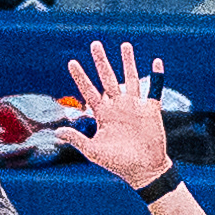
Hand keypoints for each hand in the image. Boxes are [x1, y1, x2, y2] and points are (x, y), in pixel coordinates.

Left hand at [56, 40, 170, 189]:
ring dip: (127, 62)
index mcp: (103, 114)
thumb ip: (77, 139)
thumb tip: (57, 131)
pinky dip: (157, 76)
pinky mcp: (150, 109)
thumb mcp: (94, 152)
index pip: (88, 91)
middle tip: (95, 44)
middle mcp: (117, 106)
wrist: (143, 170)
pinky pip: (154, 89)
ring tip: (125, 45)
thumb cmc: (117, 163)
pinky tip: (156, 62)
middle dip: (101, 62)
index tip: (71, 63)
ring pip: (130, 78)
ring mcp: (134, 106)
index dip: (80, 77)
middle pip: (107, 78)